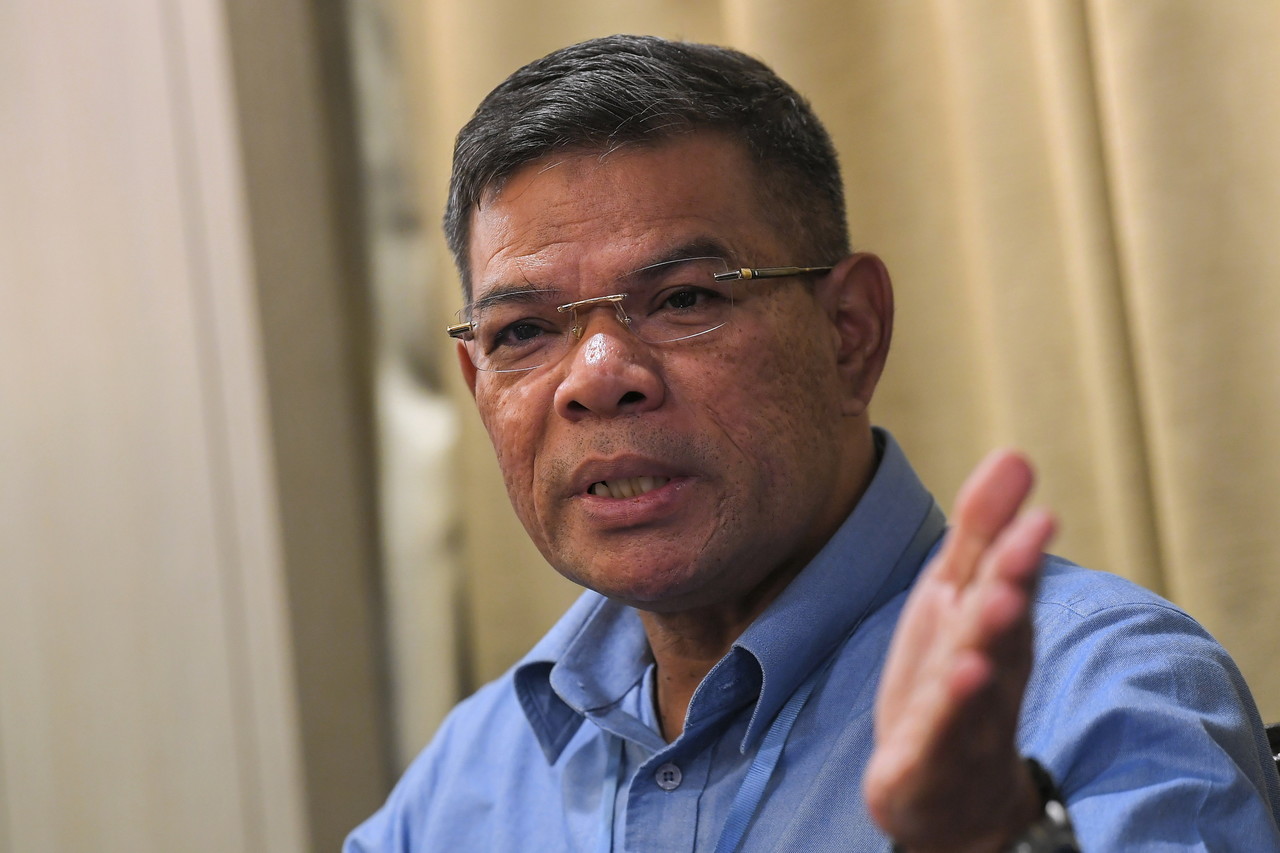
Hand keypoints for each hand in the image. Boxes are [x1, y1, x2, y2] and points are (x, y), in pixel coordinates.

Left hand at [864, 450, 1055, 851]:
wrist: (948, 795)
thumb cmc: (955, 678)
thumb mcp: (956, 596)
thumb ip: (982, 532)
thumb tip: (1015, 453)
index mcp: (993, 626)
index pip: (1009, 583)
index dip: (1020, 550)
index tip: (1038, 514)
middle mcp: (991, 669)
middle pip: (1001, 625)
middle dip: (1012, 583)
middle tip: (1024, 543)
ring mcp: (965, 719)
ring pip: (979, 678)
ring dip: (987, 641)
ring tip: (994, 602)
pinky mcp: (929, 762)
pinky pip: (941, 736)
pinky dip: (949, 710)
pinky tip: (960, 676)